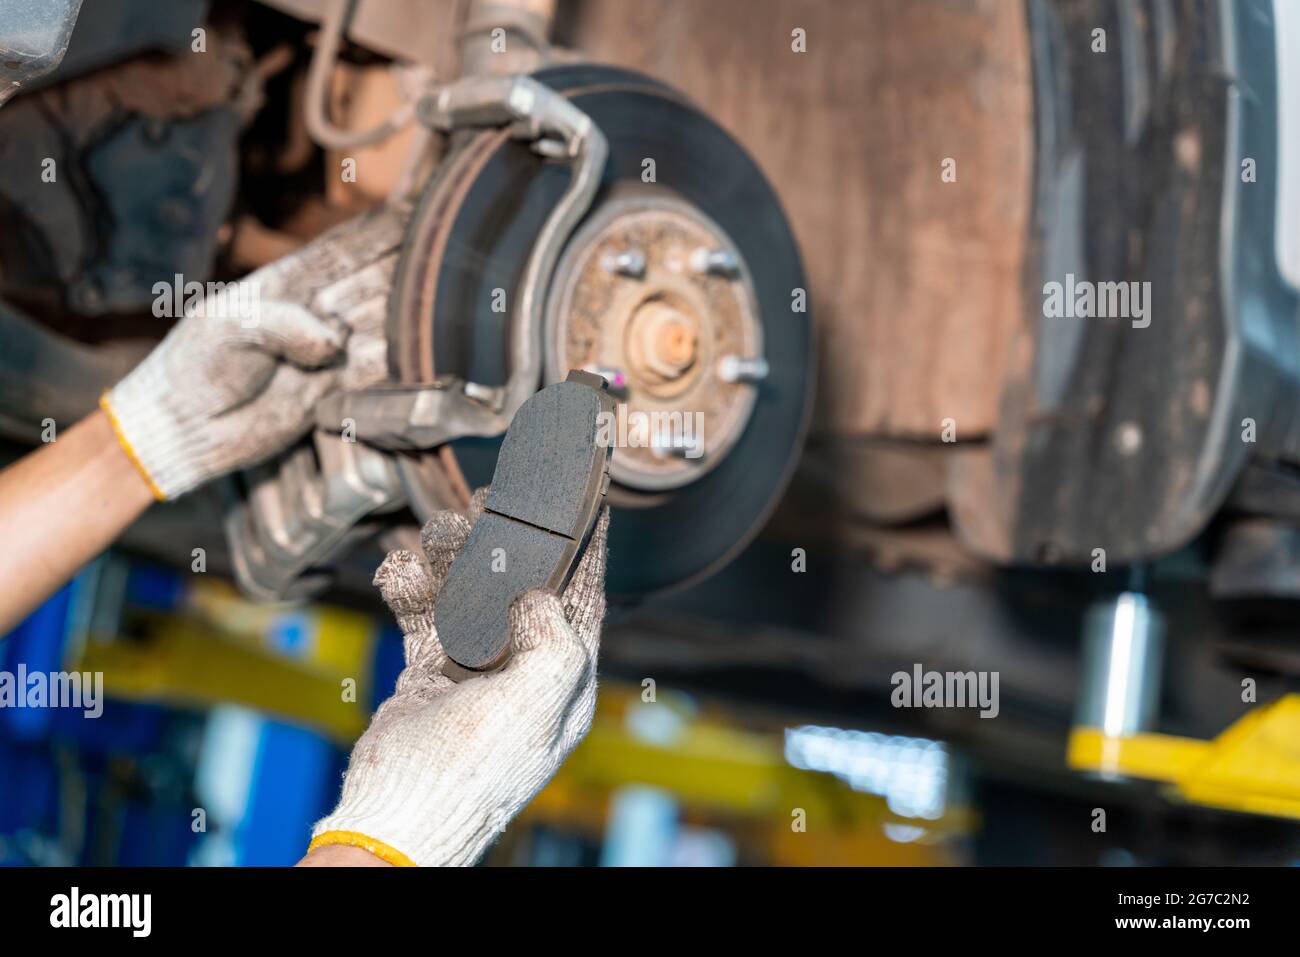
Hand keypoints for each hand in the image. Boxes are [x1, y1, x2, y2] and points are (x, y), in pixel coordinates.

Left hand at [100, 207, 405, 499]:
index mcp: (291, 282)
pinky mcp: (340, 390)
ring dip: (405, 318)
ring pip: (385, 326)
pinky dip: (399, 363)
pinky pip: (381, 373)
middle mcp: (319, 312)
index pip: (347, 249)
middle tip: (424, 271)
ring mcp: (332, 351)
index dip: (384, 230)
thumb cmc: (196, 367)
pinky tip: (419, 350)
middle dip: (402, 275)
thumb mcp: (225, 328)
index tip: (421, 211)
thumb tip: (334, 340)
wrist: (186, 428)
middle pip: (376, 284)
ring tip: (422, 312)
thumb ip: (280, 323)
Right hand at [309, 490, 608, 866]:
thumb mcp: (538, 700)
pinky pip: (425, 617)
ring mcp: (475, 674)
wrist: (397, 814)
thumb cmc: (474, 768)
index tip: (587, 496)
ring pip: (470, 595)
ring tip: (440, 530)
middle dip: (509, 542)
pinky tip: (399, 570)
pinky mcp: (429, 675)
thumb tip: (540, 597)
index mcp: (565, 682)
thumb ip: (556, 639)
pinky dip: (411, 589)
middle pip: (522, 588)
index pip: (584, 599)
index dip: (586, 547)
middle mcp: (525, 674)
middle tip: (494, 500)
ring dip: (454, 559)